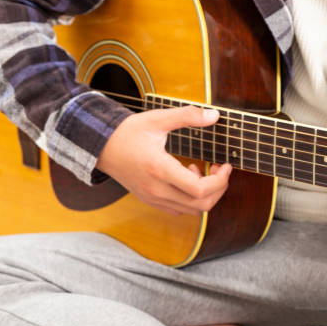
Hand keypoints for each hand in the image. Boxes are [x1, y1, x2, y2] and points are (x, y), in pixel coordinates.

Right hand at [96, 106, 231, 215]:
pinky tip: (187, 178)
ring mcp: (153, 198)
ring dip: (206, 194)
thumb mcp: (158, 119)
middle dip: (219, 188)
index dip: (221, 181)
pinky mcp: (150, 200)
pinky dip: (191, 200)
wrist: (100, 147)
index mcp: (160, 170)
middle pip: (201, 205)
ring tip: (202, 172)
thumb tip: (215, 115)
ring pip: (192, 210)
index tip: (226, 165)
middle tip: (220, 170)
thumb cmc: (128, 132)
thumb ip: (187, 116)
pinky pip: (180, 210)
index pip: (200, 190)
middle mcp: (157, 190)